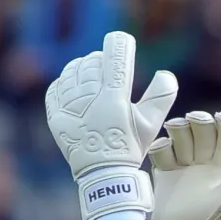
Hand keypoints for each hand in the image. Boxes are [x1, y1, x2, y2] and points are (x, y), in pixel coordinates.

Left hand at [45, 31, 177, 219]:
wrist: (103, 176)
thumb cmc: (129, 148)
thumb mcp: (151, 123)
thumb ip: (161, 95)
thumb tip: (164, 72)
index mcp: (114, 97)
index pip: (115, 55)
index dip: (120, 43)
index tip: (123, 43)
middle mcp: (90, 99)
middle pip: (92, 61)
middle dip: (102, 59)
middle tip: (108, 67)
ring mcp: (70, 108)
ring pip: (72, 72)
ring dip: (82, 68)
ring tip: (91, 76)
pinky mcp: (56, 118)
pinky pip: (56, 89)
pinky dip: (64, 83)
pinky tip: (74, 88)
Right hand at [148, 111, 220, 219]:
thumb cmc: (204, 218)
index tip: (219, 117)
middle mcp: (205, 158)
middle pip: (204, 130)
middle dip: (198, 122)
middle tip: (191, 119)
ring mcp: (184, 160)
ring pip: (182, 134)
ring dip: (179, 131)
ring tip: (175, 138)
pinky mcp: (165, 166)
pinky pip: (162, 149)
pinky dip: (161, 147)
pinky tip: (164, 152)